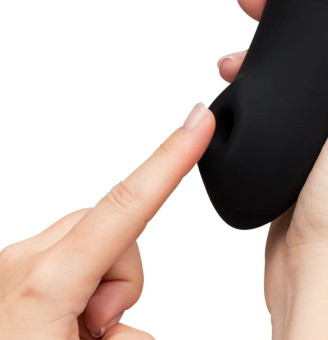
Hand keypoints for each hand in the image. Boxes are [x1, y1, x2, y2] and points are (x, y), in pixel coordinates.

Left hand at [0, 103, 213, 338]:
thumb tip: (123, 327)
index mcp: (41, 290)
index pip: (125, 209)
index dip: (170, 160)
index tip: (198, 121)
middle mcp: (20, 265)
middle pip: (114, 229)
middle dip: (125, 276)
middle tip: (94, 332)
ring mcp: (11, 266)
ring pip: (93, 243)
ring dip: (102, 287)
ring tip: (73, 334)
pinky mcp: (10, 271)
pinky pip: (69, 257)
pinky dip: (81, 288)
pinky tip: (58, 326)